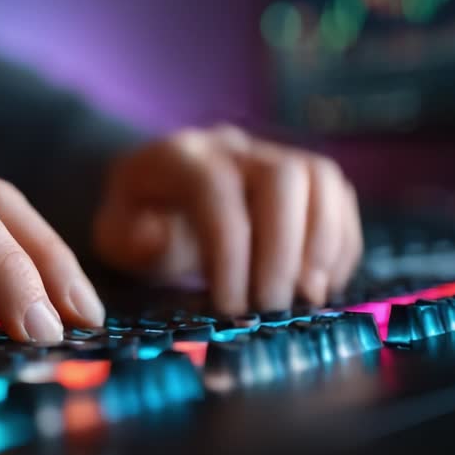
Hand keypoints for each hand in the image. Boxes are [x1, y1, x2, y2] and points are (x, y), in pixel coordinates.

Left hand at [94, 126, 361, 313]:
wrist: (158, 194)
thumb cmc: (138, 221)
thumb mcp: (114, 234)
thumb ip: (130, 240)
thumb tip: (161, 239)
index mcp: (180, 157)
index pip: (215, 188)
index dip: (229, 249)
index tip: (230, 306)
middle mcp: (232, 147)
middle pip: (283, 176)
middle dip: (283, 249)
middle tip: (271, 307)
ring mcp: (272, 155)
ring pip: (321, 178)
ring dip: (323, 243)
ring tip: (307, 296)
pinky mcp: (302, 177)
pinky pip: (339, 196)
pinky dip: (340, 243)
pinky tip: (321, 285)